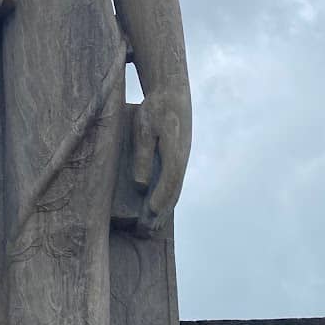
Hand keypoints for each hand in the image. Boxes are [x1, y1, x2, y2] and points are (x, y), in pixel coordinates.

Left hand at [132, 84, 191, 218]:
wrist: (173, 91)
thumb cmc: (155, 108)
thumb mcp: (143, 128)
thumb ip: (142, 155)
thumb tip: (141, 185)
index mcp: (175, 150)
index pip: (169, 181)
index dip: (159, 200)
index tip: (148, 217)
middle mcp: (182, 158)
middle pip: (173, 192)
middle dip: (160, 214)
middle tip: (145, 232)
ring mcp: (183, 158)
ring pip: (175, 190)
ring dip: (164, 210)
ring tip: (150, 228)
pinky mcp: (179, 157)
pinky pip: (173, 183)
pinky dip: (166, 199)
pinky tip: (157, 209)